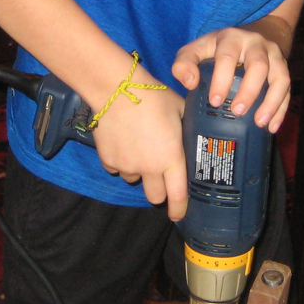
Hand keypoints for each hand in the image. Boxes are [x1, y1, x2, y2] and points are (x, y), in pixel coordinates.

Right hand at [89, 75, 188, 218]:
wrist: (118, 89)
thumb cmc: (154, 97)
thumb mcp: (181, 110)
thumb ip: (187, 129)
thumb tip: (196, 133)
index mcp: (170, 158)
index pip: (177, 194)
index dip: (179, 208)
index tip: (178, 215)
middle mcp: (149, 168)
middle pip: (154, 196)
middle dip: (159, 191)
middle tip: (159, 177)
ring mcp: (126, 166)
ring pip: (134, 180)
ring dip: (138, 172)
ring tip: (138, 148)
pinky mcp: (107, 160)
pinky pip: (116, 168)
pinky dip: (120, 161)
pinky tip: (123, 142)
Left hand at [172, 27, 291, 131]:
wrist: (250, 35)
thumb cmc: (218, 48)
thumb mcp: (197, 49)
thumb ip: (184, 63)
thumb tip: (191, 83)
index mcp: (231, 39)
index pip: (227, 56)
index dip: (222, 79)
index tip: (215, 101)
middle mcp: (256, 44)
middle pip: (258, 65)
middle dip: (249, 90)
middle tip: (237, 112)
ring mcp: (274, 56)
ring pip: (280, 77)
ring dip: (272, 102)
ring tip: (260, 123)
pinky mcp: (284, 69)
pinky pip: (287, 89)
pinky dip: (281, 109)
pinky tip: (272, 127)